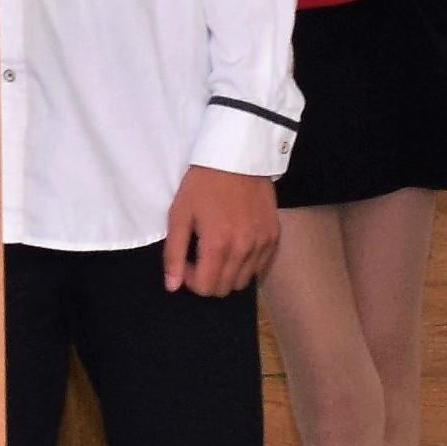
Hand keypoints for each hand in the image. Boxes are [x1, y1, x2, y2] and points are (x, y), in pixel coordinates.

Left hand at [164, 165, 277, 297]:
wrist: (237, 156)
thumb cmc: (203, 183)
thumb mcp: (180, 214)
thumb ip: (174, 253)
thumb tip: (172, 286)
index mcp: (218, 244)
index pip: (205, 287)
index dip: (190, 280)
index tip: (186, 260)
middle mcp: (243, 249)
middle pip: (224, 289)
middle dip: (207, 279)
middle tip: (200, 256)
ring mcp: (262, 243)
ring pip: (243, 281)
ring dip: (227, 274)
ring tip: (218, 251)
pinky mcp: (274, 236)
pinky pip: (259, 267)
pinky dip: (246, 265)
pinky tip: (236, 246)